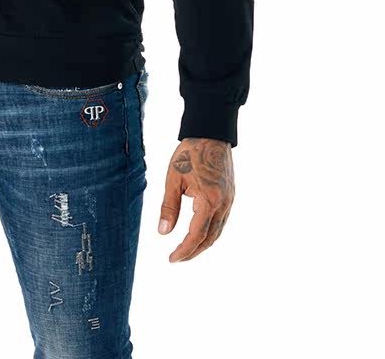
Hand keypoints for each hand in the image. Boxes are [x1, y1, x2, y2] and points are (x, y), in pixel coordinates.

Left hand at [158, 137, 234, 261]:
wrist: (211, 134)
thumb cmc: (189, 154)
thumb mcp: (173, 179)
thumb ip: (169, 207)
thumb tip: (163, 232)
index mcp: (209, 201)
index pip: (196, 235)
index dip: (184, 250)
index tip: (172, 259)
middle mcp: (223, 205)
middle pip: (210, 238)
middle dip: (193, 251)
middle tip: (177, 259)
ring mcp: (230, 201)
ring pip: (218, 232)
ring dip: (203, 243)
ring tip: (186, 249)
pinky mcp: (230, 196)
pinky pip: (221, 221)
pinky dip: (210, 232)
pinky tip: (198, 232)